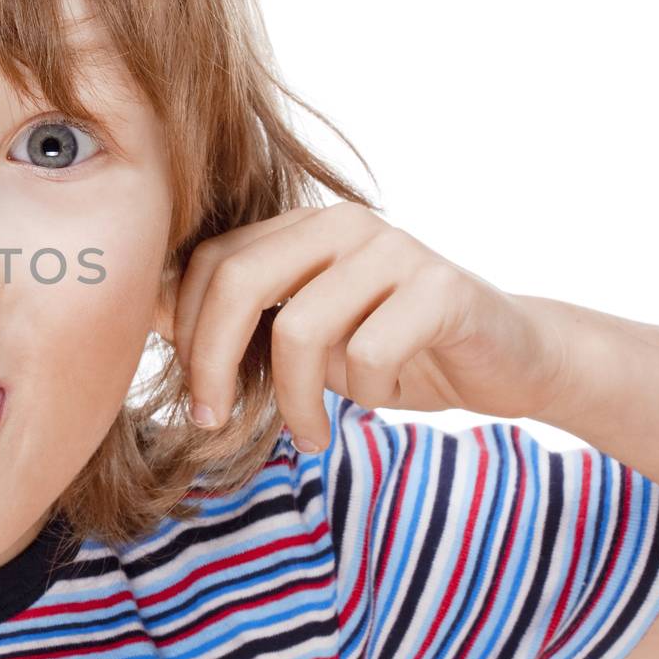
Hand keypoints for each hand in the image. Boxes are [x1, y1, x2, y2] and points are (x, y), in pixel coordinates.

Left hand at [156, 202, 566, 451]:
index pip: (212, 262)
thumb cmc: (388, 351)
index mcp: (300, 227)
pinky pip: (368, 354)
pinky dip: (364, 394)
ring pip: (301, 330)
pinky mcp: (441, 288)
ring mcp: (394, 249)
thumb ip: (240, 320)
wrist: (504, 359)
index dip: (186, 331)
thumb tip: (154, 319)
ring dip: (295, 401)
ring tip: (309, 434)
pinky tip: (381, 398)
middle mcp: (342, 224)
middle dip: (211, 363)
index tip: (194, 397)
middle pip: (239, 282)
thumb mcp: (303, 337)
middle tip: (213, 422)